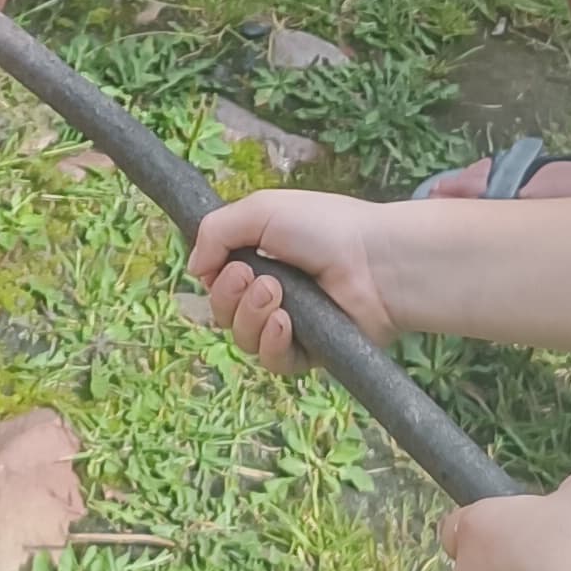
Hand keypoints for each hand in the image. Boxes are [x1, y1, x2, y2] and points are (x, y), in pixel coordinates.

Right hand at [189, 187, 399, 362]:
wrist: (376, 262)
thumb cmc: (324, 227)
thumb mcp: (261, 209)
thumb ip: (215, 230)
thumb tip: (193, 268)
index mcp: (260, 257)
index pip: (216, 280)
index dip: (214, 276)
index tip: (224, 264)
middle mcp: (272, 292)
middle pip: (223, 312)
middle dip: (229, 296)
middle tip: (255, 277)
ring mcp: (290, 325)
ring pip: (242, 338)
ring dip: (251, 316)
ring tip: (278, 296)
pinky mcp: (308, 353)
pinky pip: (272, 361)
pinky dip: (271, 343)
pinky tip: (286, 323)